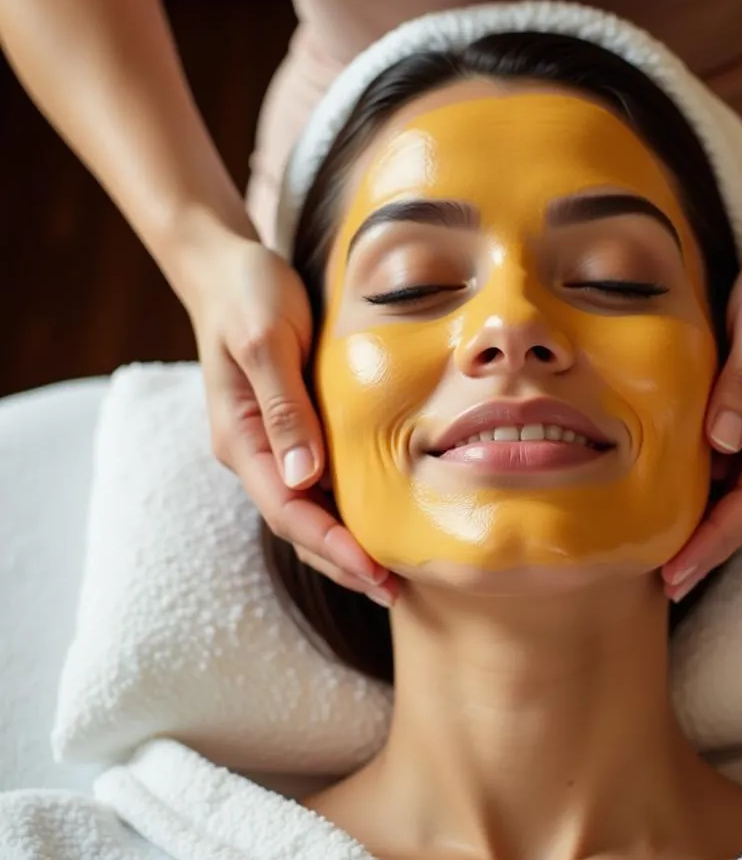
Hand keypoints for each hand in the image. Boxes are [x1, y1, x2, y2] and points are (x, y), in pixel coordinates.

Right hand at [180, 223, 400, 606]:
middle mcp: (253, 451)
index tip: (375, 573)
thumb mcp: (267, 341)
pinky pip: (318, 482)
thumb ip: (284, 408)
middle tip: (394, 592)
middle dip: (343, 562)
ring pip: (309, 510)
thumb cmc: (248, 295)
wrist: (229, 267)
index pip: (288, 510)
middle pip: (299, 524)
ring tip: (393, 573)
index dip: (331, 547)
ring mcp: (270, 444)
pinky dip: (346, 508)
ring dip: (346, 544)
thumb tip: (304, 479)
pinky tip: (380, 519)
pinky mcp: (290, 429)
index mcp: (240, 439)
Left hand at [662, 231, 741, 599]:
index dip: (717, 538)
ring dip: (702, 525)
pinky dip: (700, 490)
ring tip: (656, 558)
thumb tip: (723, 443)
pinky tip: (665, 502)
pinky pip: (729, 466)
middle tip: (662, 584)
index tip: (680, 571)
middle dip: (708, 547)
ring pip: (737, 492)